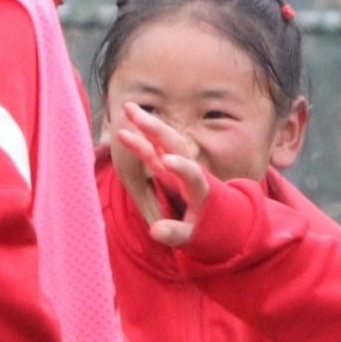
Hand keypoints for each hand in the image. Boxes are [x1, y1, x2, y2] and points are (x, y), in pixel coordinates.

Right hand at [113, 102, 210, 245]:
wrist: (219, 214)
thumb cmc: (205, 227)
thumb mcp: (192, 235)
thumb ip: (176, 233)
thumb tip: (155, 232)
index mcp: (201, 189)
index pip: (192, 174)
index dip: (181, 168)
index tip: (167, 162)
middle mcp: (189, 170)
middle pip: (176, 146)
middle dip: (158, 131)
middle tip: (139, 117)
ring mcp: (177, 165)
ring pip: (163, 141)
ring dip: (147, 123)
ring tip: (128, 106)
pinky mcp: (166, 165)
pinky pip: (153, 148)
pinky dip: (140, 136)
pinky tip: (122, 125)